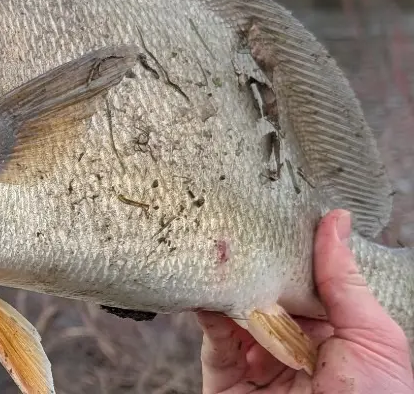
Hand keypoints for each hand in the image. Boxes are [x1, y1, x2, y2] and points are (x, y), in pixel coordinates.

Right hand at [200, 210, 412, 393]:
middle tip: (234, 213)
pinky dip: (205, 305)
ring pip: (234, 304)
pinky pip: (212, 334)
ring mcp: (258, 359)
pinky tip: (205, 281)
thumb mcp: (374, 342)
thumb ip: (345, 283)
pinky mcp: (225, 375)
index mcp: (334, 334)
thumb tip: (336, 220)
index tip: (273, 205)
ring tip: (215, 241)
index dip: (290, 245)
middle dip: (252, 256)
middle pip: (266, 287)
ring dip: (225, 276)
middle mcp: (294, 344)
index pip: (305, 278)